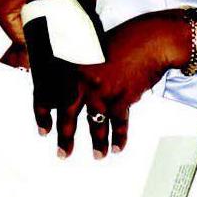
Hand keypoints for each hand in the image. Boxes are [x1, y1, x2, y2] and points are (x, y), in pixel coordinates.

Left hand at [58, 12, 187, 157]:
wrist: (153, 40)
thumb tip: (75, 88)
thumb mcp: (96, 48)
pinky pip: (118, 124)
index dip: (42, 114)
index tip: (44, 130)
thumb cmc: (127, 39)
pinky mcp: (122, 99)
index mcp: (73, 65)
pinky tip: (117, 148)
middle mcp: (83, 80)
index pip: (48, 93)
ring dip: (97, 143)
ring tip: (98, 156)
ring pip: (95, 124)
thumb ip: (83, 68)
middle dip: (65, 137)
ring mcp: (102, 91)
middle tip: (63, 153)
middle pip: (68, 114)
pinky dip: (118, 137)